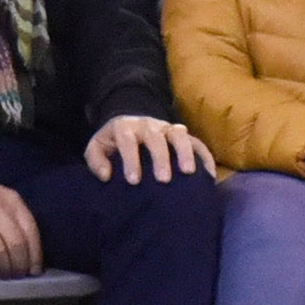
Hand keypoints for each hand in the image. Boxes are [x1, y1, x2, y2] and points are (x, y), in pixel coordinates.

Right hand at [0, 162, 41, 276]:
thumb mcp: (5, 199)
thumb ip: (17, 219)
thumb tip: (29, 252)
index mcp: (12, 201)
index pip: (30, 232)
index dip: (34, 255)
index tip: (34, 270)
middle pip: (15, 245)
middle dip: (19, 265)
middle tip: (18, 275)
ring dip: (3, 269)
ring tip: (5, 276)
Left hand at [87, 113, 213, 183]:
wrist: (130, 124)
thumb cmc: (113, 143)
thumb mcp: (97, 147)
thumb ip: (95, 160)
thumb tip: (106, 175)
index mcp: (125, 127)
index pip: (127, 139)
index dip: (130, 159)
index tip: (133, 180)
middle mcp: (148, 125)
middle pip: (155, 136)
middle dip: (160, 157)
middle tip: (163, 179)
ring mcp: (167, 128)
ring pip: (179, 134)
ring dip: (185, 152)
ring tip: (189, 172)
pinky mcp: (183, 135)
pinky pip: (196, 142)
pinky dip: (204, 156)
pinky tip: (209, 174)